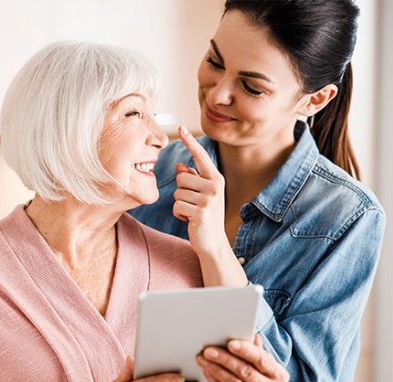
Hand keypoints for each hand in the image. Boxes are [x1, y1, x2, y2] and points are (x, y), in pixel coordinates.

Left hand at [172, 125, 228, 255]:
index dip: (190, 142)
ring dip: (180, 204)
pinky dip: (179, 214)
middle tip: (193, 203)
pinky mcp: (200, 212)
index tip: (181, 128)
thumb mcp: (201, 194)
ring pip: (177, 193)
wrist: (213, 242)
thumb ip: (193, 179)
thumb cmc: (205, 215)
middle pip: (181, 177)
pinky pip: (176, 206)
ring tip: (192, 212)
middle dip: (181, 191)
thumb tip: (180, 167)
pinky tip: (190, 220)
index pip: (200, 156)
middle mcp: (215, 186)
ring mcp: (209, 200)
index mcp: (216, 178)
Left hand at [197, 335, 288, 381]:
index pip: (262, 360)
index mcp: (280, 375)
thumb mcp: (261, 369)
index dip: (246, 351)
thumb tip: (254, 335)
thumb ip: (257, 352)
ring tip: (202, 359)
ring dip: (216, 370)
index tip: (229, 343)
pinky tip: (206, 372)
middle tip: (207, 350)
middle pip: (246, 371)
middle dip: (224, 359)